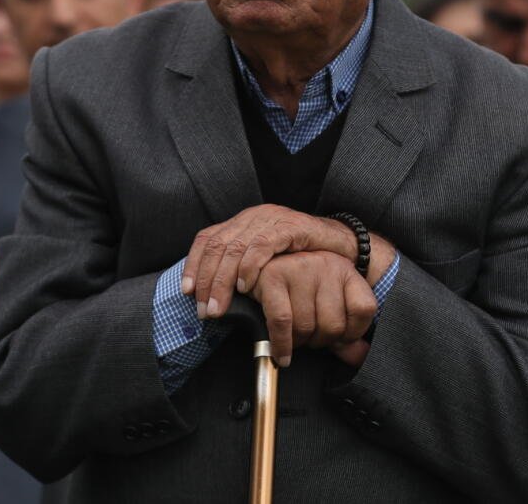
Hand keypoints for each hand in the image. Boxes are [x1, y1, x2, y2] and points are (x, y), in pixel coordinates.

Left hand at [182, 205, 355, 318]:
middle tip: (205, 310)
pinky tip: (246, 286)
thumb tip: (212, 294)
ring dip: (224, 280)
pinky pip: (263, 244)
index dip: (194, 265)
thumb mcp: (265, 261)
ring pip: (236, 247)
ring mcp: (271, 219)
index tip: (187, 292)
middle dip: (207, 281)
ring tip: (220, 307)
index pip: (207, 239)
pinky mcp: (290, 226)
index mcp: (242, 223)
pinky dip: (250, 266)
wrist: (340, 245)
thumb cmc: (300, 257)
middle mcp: (252, 217)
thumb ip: (241, 268)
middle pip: (218, 245)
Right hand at [248, 251, 376, 367]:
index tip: (339, 340)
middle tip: (309, 338)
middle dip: (319, 341)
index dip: (353, 333)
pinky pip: (282, 321)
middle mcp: (326, 264)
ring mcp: (300, 268)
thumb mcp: (328, 306)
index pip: (364, 309)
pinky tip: (281, 354)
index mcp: (345, 270)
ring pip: (306, 326)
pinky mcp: (273, 276)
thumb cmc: (297, 292)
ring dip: (298, 343)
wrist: (258, 267)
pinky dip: (282, 344)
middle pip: (333, 324)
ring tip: (293, 337)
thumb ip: (345, 333)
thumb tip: (360, 356)